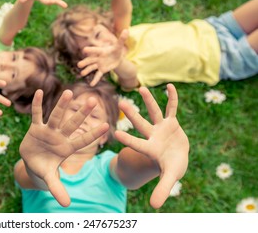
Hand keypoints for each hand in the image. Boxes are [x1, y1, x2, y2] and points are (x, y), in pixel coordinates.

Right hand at [19, 89, 108, 206]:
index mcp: (67, 148)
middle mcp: (60, 137)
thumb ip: (58, 189)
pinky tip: (38, 91)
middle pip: (72, 123)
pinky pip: (36, 114)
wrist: (32, 164)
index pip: (83, 140)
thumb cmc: (45, 170)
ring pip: (56, 116)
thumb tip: (67, 204)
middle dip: (81, 114)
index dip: (93, 134)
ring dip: (62, 104)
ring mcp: (48, 131)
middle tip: (93, 101)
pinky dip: (37, 104)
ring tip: (69, 92)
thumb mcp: (50, 179)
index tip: (107, 126)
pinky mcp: (35, 128)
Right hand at [77, 29, 128, 86]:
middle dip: (85, 62)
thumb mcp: (119, 46)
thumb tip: (127, 30)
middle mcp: (98, 58)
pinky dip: (95, 80)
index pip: (95, 50)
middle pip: (91, 60)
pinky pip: (98, 75)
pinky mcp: (102, 70)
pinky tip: (91, 85)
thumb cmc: (116, 50)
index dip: (91, 50)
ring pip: (92, 68)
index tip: (84, 50)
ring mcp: (99, 64)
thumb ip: (122, 39)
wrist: (116, 58)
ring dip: (87, 70)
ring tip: (82, 73)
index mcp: (101, 51)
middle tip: (79, 65)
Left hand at [115, 84, 188, 208]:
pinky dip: (172, 98)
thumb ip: (161, 189)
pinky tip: (170, 86)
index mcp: (150, 148)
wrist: (177, 157)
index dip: (128, 140)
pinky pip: (172, 108)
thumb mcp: (169, 177)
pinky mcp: (171, 122)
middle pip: (141, 124)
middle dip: (133, 115)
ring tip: (141, 88)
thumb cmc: (171, 167)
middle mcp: (153, 136)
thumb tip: (154, 207)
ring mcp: (162, 128)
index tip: (115, 133)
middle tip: (121, 103)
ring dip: (149, 101)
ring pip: (154, 112)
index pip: (137, 143)